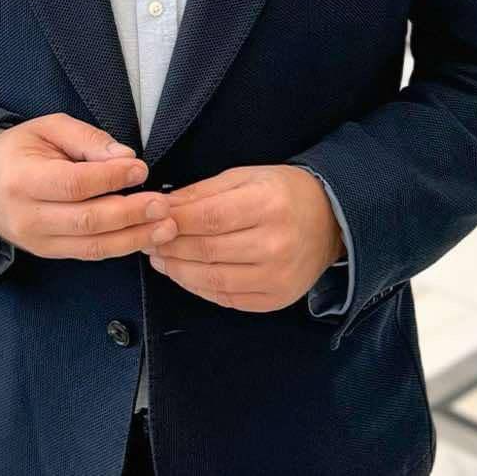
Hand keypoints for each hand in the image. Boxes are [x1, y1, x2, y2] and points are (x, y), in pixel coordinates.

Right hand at [0, 113, 177, 258]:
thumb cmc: (19, 150)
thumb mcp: (48, 128)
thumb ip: (87, 139)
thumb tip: (125, 157)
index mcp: (23, 179)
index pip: (74, 184)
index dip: (111, 178)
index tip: (141, 168)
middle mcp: (29, 216)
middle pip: (87, 220)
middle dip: (131, 214)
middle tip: (163, 204)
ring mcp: (38, 242)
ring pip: (92, 246)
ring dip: (134, 237)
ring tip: (165, 227)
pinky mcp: (49, 253)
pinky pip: (90, 253)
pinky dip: (121, 246)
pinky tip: (145, 236)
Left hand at [143, 164, 342, 312]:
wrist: (330, 220)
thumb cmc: (283, 192)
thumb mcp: (245, 176)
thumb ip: (203, 192)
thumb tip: (164, 205)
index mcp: (268, 205)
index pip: (208, 217)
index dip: (173, 220)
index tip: (149, 217)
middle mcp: (275, 244)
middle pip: (207, 250)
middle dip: (169, 245)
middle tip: (146, 238)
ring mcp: (277, 277)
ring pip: (212, 279)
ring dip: (178, 270)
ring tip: (159, 258)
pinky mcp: (275, 299)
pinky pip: (227, 298)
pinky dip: (199, 287)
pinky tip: (184, 274)